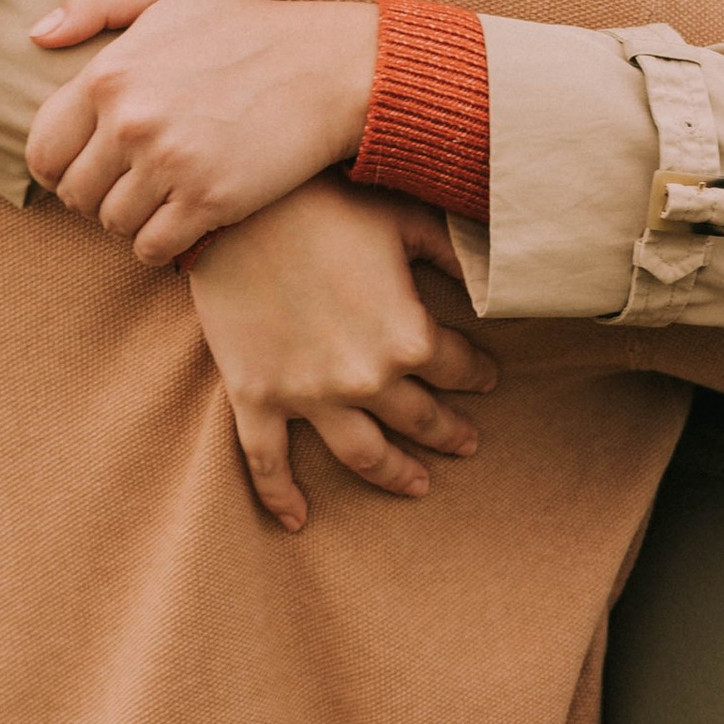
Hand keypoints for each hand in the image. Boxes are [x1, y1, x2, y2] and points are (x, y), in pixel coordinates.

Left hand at [26, 0, 377, 263]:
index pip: (44, 149)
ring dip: (130, 219)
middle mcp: (130, 123)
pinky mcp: (208, 201)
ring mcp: (169, 165)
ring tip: (157, 198)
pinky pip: (152, 247)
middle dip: (96, 194)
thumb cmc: (247, 28)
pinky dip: (158, 244)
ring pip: (113, 223)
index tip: (86, 165)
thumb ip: (96, 2)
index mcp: (109, 75)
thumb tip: (36, 36)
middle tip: (128, 183)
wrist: (327, 67)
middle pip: (76, 194)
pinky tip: (179, 223)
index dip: (58, 165)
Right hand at [186, 177, 497, 531]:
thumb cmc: (323, 204)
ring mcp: (307, 395)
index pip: (461, 367)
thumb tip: (491, 275)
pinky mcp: (256, 396)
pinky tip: (297, 520)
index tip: (488, 377)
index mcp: (408, 337)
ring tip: (418, 484)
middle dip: (450, 432)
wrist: (233, 208)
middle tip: (466, 442)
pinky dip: (281, 495)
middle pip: (421, 419)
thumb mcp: (402, 218)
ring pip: (363, 456)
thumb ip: (453, 252)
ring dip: (396, 475)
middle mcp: (365, 379)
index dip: (479, 373)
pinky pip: (268, 461)